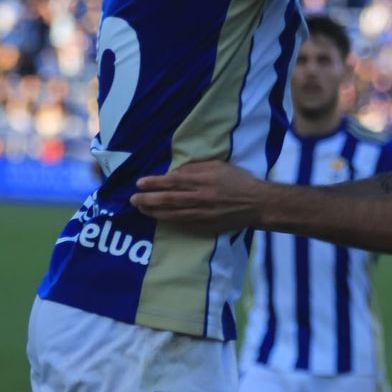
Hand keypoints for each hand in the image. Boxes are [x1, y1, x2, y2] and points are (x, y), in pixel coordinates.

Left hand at [132, 161, 265, 234]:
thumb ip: (196, 168)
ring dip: (154, 212)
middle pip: (168, 199)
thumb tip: (174, 173)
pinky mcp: (206, 225)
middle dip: (148, 200)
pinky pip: (183, 223)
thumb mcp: (219, 166)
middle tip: (133, 199)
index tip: (140, 183)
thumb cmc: (238, 181)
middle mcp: (201, 197)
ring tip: (141, 209)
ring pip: (172, 214)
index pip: (173, 181)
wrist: (258, 203)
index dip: (154, 183)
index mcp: (204, 180)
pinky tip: (160, 218)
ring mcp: (203, 214)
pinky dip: (169, 220)